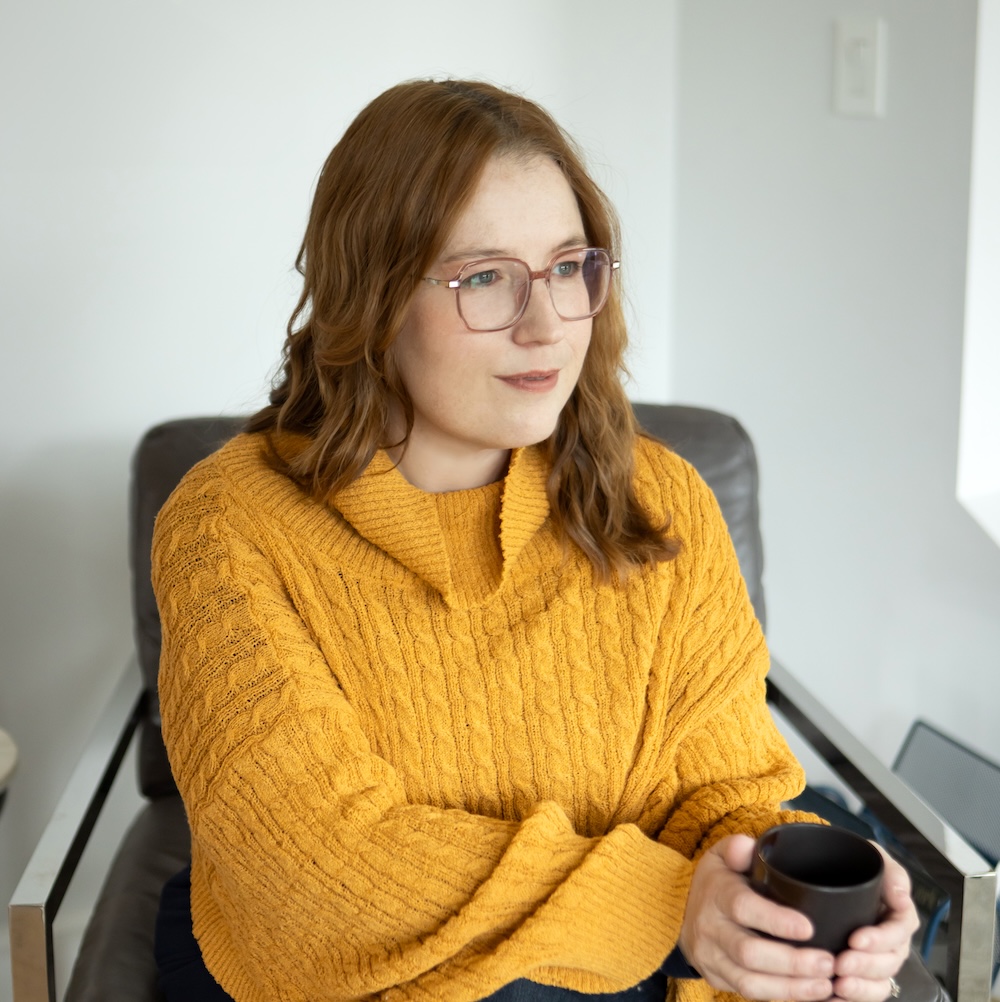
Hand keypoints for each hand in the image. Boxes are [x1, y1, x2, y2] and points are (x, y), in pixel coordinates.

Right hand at [678, 834, 835, 1000]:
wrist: (680, 912)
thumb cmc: (716, 882)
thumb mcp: (720, 856)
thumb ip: (736, 848)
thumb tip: (748, 846)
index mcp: (715, 894)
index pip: (742, 907)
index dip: (775, 921)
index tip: (808, 927)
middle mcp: (710, 928)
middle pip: (749, 952)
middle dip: (791, 962)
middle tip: (827, 962)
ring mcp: (711, 957)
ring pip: (749, 981)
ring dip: (790, 987)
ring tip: (825, 985)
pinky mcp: (716, 978)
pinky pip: (748, 993)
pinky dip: (780, 996)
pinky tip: (807, 993)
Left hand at [830, 847, 919, 1001]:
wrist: (823, 870)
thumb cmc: (850, 862)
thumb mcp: (872, 856)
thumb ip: (891, 872)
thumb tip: (901, 896)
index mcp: (897, 915)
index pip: (899, 932)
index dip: (881, 939)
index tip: (855, 939)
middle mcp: (890, 941)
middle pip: (889, 962)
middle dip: (866, 966)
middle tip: (841, 963)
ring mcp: (875, 959)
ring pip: (879, 983)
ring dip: (861, 988)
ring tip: (838, 984)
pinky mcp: (859, 973)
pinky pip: (863, 994)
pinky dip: (851, 999)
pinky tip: (833, 996)